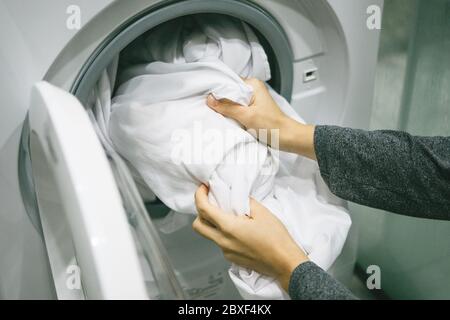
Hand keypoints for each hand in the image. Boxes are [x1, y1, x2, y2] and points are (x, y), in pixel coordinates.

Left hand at [193, 184, 308, 290]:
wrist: (284, 263)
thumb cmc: (276, 239)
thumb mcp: (262, 212)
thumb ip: (245, 202)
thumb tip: (237, 198)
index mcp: (228, 227)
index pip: (203, 209)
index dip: (199, 195)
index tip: (203, 188)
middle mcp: (223, 241)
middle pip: (198, 226)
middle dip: (200, 212)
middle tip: (211, 202)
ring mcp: (226, 252)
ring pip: (209, 235)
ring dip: (212, 224)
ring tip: (228, 216)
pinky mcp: (232, 258)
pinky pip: (220, 243)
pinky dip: (223, 234)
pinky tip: (238, 230)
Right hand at [207, 78, 316, 159]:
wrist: (286, 138)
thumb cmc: (272, 125)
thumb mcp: (247, 116)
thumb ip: (227, 107)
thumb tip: (210, 99)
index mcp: (253, 84)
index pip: (229, 82)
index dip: (217, 90)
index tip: (206, 97)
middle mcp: (252, 89)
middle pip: (230, 92)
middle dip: (220, 100)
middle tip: (208, 107)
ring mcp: (252, 100)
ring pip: (232, 102)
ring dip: (226, 109)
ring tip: (216, 114)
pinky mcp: (252, 110)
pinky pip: (237, 109)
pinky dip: (231, 114)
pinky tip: (226, 119)